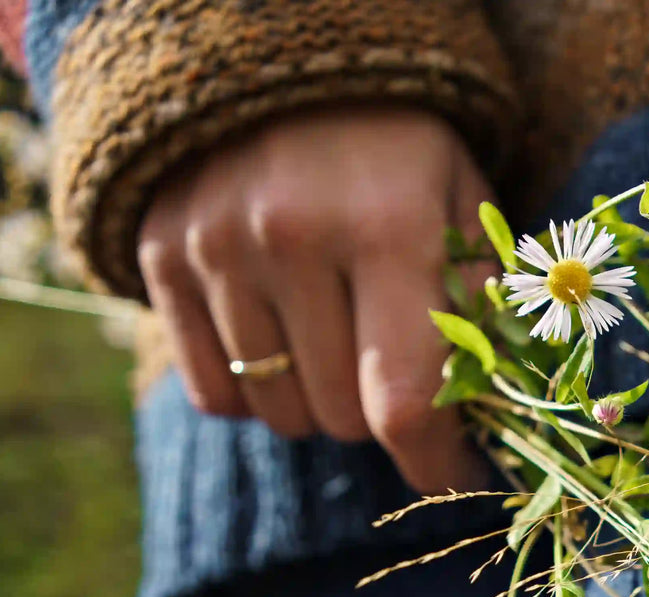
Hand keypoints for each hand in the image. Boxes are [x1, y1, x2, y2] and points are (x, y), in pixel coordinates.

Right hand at [137, 104, 490, 493]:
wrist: (287, 69)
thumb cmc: (403, 156)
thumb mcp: (467, 211)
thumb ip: (483, 314)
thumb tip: (487, 428)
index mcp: (388, 226)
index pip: (402, 402)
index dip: (433, 462)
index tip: (453, 475)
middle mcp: (292, 237)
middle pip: (342, 419)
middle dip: (381, 413)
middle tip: (393, 363)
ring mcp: (216, 246)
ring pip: (281, 415)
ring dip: (319, 401)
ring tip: (336, 335)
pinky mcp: (160, 255)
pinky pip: (215, 394)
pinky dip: (256, 390)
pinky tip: (282, 336)